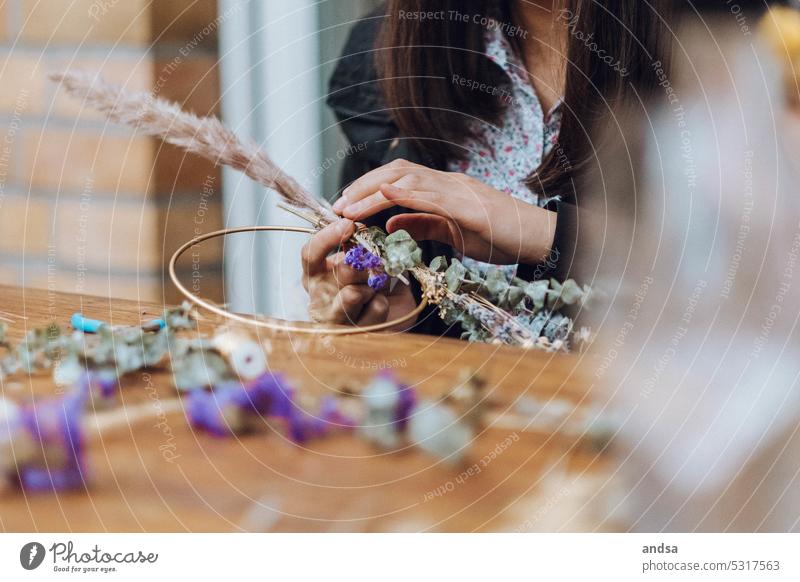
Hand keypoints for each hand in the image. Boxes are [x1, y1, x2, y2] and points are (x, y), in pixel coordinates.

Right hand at [301, 219, 417, 328]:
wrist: (387, 321)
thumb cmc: (368, 287)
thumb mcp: (361, 262)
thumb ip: (359, 247)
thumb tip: (364, 231)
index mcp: (315, 274)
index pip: (310, 253)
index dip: (328, 237)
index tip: (349, 225)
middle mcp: (318, 296)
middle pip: (341, 270)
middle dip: (366, 264)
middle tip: (375, 266)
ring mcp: (333, 318)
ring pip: (354, 293)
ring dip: (373, 286)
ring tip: (374, 289)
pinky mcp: (352, 333)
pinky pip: (375, 307)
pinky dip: (383, 303)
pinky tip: (376, 308)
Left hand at [332, 159, 556, 264]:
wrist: (538, 238)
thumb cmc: (501, 236)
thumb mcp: (454, 232)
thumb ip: (423, 224)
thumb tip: (389, 223)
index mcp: (444, 188)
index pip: (400, 178)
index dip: (369, 187)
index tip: (345, 203)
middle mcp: (447, 182)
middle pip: (397, 172)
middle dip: (362, 186)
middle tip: (337, 205)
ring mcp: (458, 190)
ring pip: (407, 179)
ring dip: (373, 191)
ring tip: (347, 207)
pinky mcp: (467, 205)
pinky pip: (431, 194)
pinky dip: (404, 192)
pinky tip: (382, 196)